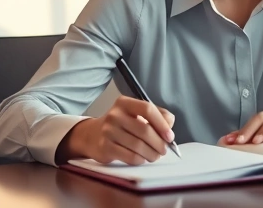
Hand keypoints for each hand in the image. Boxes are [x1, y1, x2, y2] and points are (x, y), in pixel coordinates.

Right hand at [57, 96, 174, 165]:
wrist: (92, 135)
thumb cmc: (122, 124)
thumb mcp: (137, 113)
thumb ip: (158, 116)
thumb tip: (169, 127)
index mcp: (125, 103)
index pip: (147, 109)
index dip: (161, 124)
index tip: (170, 136)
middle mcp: (115, 115)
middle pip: (144, 130)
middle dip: (159, 143)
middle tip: (164, 150)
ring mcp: (108, 131)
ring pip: (138, 146)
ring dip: (152, 154)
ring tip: (155, 155)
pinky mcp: (105, 147)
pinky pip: (130, 156)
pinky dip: (141, 159)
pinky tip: (142, 158)